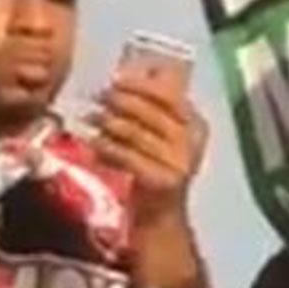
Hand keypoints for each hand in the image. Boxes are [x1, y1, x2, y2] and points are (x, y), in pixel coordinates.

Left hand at [85, 68, 207, 226]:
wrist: (161, 213)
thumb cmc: (156, 165)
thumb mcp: (162, 134)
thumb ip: (150, 108)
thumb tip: (121, 74)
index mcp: (196, 124)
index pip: (169, 94)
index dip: (140, 84)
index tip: (116, 79)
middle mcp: (192, 141)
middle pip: (149, 111)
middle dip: (120, 100)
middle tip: (99, 96)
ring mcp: (179, 162)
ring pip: (135, 132)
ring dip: (108, 122)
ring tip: (92, 117)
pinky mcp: (163, 180)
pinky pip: (127, 156)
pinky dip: (106, 147)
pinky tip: (94, 143)